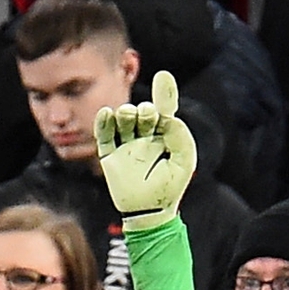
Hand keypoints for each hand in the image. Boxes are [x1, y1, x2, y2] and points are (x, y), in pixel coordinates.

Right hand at [92, 66, 196, 221]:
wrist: (150, 213)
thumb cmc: (170, 188)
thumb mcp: (184, 161)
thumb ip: (181, 136)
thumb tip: (169, 117)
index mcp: (164, 137)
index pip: (164, 110)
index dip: (164, 92)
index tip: (163, 76)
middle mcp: (145, 138)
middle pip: (143, 114)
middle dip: (145, 111)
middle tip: (147, 114)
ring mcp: (127, 146)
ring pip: (123, 121)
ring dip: (125, 113)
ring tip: (127, 114)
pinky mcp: (111, 156)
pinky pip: (105, 136)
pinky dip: (104, 123)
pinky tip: (107, 114)